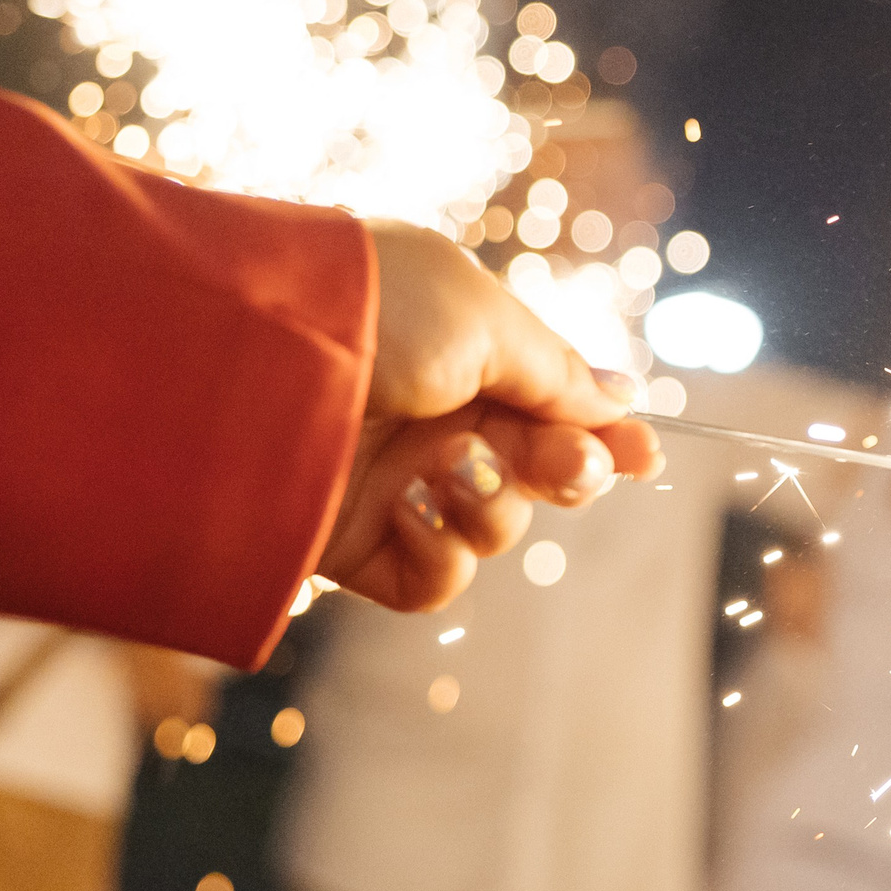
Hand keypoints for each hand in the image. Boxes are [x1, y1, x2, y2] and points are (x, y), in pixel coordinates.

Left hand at [315, 221, 662, 611]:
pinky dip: (441, 553)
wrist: (246, 356)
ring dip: (494, 504)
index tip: (644, 455)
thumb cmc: (374, 310)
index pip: (554, 403)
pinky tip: (412, 509)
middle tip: (563, 464)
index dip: (604, 433)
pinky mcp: (355, 545)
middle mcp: (432, 418)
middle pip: (538, 471)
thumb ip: (558, 373)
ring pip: (495, 529)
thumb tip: (622, 399)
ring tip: (451, 467)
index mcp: (466, 351)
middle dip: (565, 472)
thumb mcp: (486, 318)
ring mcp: (394, 483)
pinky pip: (434, 579)